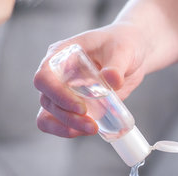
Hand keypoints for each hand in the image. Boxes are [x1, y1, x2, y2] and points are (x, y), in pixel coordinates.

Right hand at [33, 22, 148, 137]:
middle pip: (47, 100)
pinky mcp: (74, 106)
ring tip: (92, 129)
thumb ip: (116, 66)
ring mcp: (64, 91)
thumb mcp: (123, 50)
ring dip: (68, 126)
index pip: (44, 77)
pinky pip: (60, 122)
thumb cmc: (123, 43)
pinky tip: (88, 130)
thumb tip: (111, 79)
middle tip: (92, 125)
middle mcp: (58, 74)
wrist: (132, 55)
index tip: (81, 107)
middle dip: (67, 117)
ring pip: (50, 115)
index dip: (57, 95)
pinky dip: (69, 130)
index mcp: (62, 55)